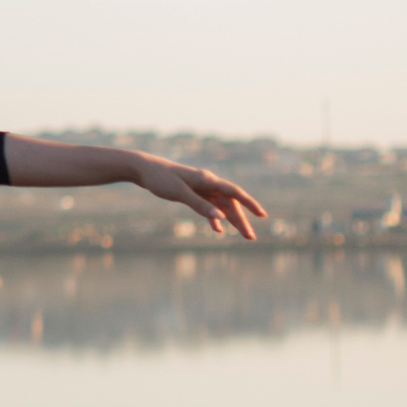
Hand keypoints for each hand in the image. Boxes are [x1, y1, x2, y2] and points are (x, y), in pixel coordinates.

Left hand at [131, 155, 266, 239]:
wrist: (143, 169)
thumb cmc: (160, 178)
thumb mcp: (179, 193)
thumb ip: (199, 205)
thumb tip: (221, 218)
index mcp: (207, 180)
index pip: (234, 192)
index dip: (250, 203)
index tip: (262, 215)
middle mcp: (208, 183)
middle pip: (230, 203)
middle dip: (242, 220)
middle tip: (251, 238)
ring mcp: (201, 188)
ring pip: (221, 206)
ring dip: (232, 221)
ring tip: (242, 236)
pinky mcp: (193, 192)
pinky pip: (209, 206)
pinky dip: (214, 218)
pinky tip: (218, 231)